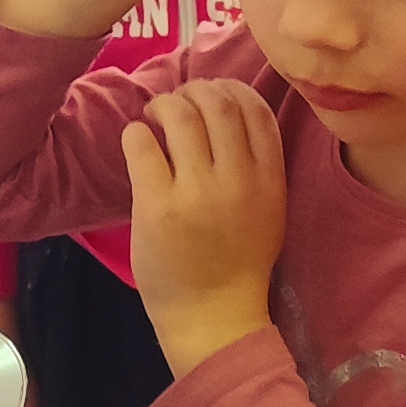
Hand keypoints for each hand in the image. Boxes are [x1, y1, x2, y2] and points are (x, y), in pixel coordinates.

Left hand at [123, 78, 285, 368]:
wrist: (213, 317)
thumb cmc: (237, 263)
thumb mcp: (268, 209)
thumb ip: (256, 164)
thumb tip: (224, 110)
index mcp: (269, 180)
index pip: (255, 109)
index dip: (230, 89)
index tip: (211, 94)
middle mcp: (237, 180)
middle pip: (218, 103)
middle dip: (194, 91)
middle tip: (176, 103)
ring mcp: (197, 192)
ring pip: (180, 114)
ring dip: (162, 105)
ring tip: (153, 117)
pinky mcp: (158, 206)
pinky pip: (142, 143)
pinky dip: (136, 132)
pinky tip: (138, 142)